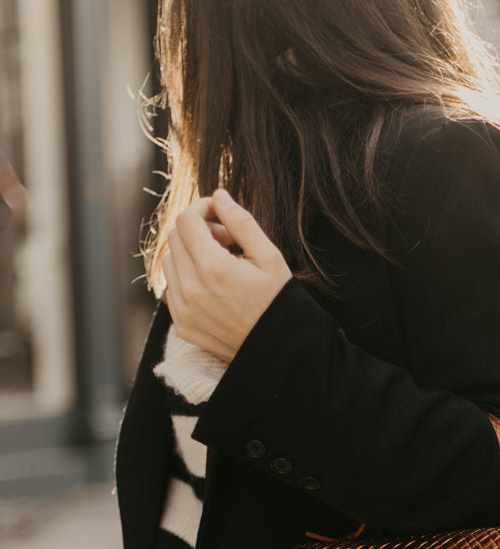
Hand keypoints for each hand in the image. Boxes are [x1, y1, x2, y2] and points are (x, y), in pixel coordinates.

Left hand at [162, 189, 292, 360]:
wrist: (280, 353)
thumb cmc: (279, 303)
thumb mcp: (269, 257)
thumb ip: (242, 222)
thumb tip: (220, 196)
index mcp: (213, 268)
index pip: (187, 220)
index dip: (202, 208)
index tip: (219, 212)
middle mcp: (191, 289)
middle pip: (176, 238)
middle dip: (198, 229)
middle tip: (226, 240)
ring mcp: (183, 310)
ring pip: (170, 262)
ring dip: (190, 254)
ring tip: (220, 264)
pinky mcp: (182, 325)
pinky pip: (171, 289)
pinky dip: (186, 278)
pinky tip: (212, 286)